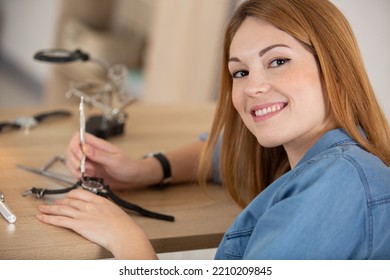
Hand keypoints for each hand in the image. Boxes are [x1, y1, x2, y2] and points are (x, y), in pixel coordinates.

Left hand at [37, 189, 156, 258]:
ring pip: (62, 209)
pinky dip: (49, 218)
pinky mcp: (78, 224)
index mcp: (99, 200)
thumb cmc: (123, 225)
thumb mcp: (115, 210)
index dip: (71, 195)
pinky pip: (60, 220)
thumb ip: (105, 208)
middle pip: (70, 201)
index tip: (68, 196)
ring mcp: (83, 214)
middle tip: (54, 204)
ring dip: (50, 209)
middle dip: (60, 202)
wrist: (123, 233)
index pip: (81, 193)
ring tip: (43, 209)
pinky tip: (43, 218)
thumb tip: (102, 210)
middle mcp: (89, 205)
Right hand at [65, 133, 149, 189]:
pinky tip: (87, 178)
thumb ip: (99, 155)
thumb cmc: (128, 166)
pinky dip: (78, 176)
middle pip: (71, 149)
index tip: (80, 155)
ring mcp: (90, 162)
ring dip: (75, 169)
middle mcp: (92, 152)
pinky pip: (77, 172)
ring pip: (72, 162)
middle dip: (73, 159)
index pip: (78, 137)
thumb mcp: (115, 161)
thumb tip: (84, 148)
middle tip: (83, 167)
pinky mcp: (90, 172)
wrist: (134, 178)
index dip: (74, 145)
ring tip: (88, 173)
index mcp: (98, 145)